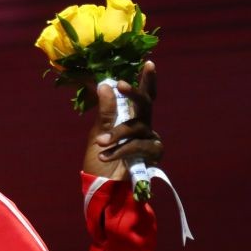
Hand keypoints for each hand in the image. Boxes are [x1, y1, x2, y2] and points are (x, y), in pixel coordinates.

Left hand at [82, 61, 162, 179]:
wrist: (102, 188)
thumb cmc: (101, 160)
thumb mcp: (98, 133)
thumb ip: (103, 111)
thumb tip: (104, 85)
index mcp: (131, 118)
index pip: (141, 96)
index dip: (146, 80)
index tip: (148, 62)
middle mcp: (144, 125)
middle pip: (145, 104)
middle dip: (133, 92)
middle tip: (119, 83)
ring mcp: (150, 139)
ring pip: (136, 127)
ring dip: (116, 134)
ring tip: (99, 142)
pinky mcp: (153, 155)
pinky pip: (137, 146)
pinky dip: (120, 150)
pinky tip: (105, 155)